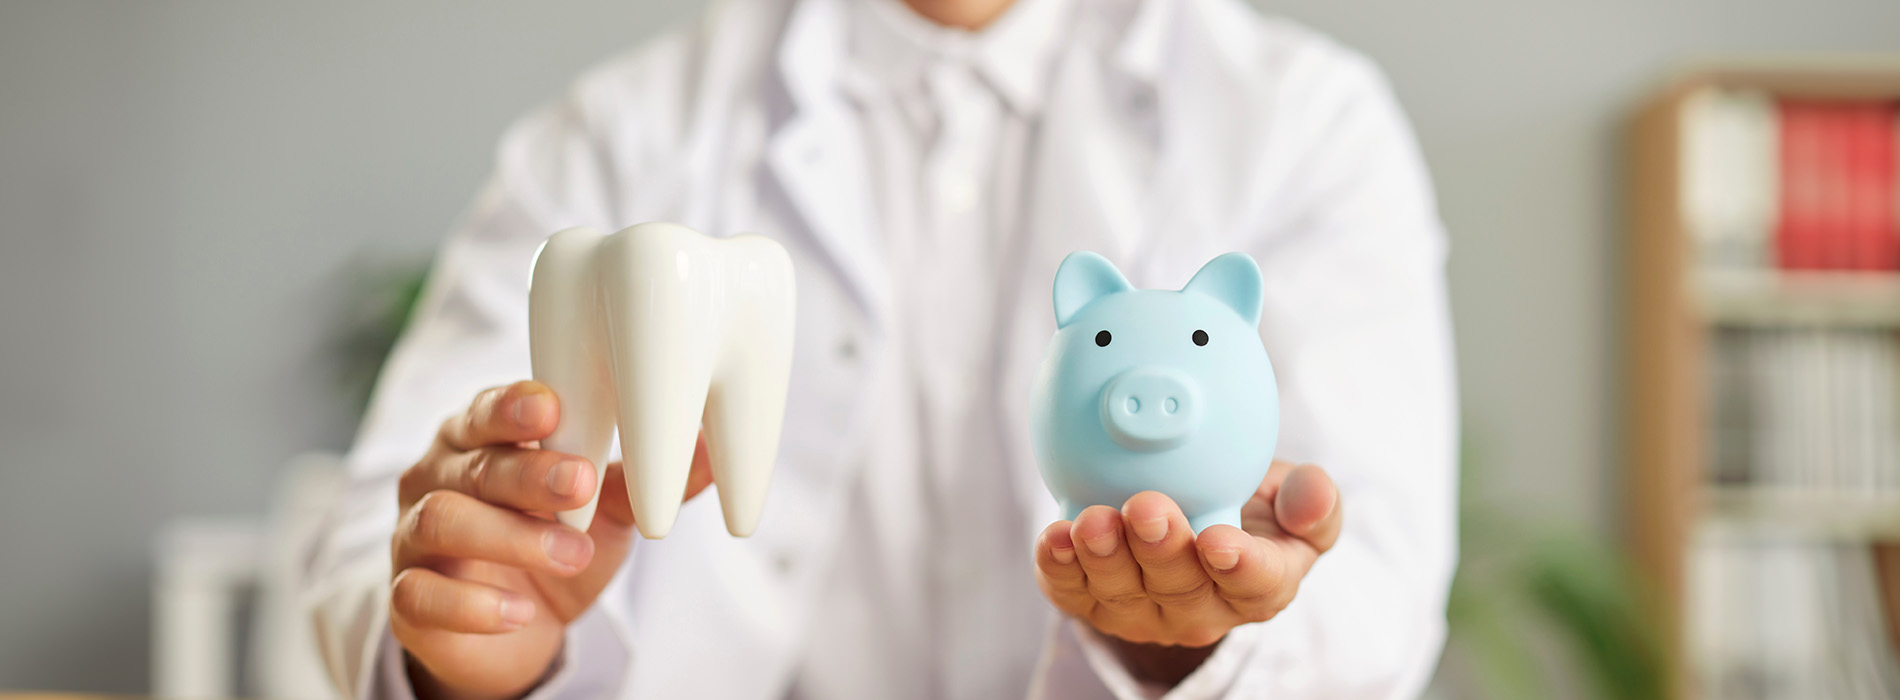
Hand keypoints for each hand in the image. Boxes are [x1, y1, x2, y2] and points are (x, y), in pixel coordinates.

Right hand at [390, 381, 712, 699]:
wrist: (514, 627)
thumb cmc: (552, 541)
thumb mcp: (604, 509)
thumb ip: (643, 480)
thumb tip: (712, 449)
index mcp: (479, 439)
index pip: (485, 409)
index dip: (514, 406)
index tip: (553, 408)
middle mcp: (437, 478)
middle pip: (473, 464)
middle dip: (529, 472)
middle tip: (581, 483)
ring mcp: (414, 538)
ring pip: (443, 521)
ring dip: (511, 536)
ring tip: (572, 551)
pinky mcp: (408, 598)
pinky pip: (421, 595)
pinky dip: (472, 605)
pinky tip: (518, 611)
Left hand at [1032, 461, 1341, 684]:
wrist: (1189, 511)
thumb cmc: (1245, 506)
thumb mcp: (1288, 498)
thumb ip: (1312, 500)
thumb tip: (1315, 493)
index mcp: (1259, 587)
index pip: (1256, 585)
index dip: (1240, 566)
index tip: (1220, 541)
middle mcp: (1200, 610)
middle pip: (1180, 589)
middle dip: (1161, 550)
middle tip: (1147, 508)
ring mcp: (1142, 611)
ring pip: (1121, 593)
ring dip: (1104, 558)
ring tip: (1093, 520)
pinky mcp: (1093, 603)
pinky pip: (1072, 592)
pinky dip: (1058, 568)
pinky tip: (1052, 539)